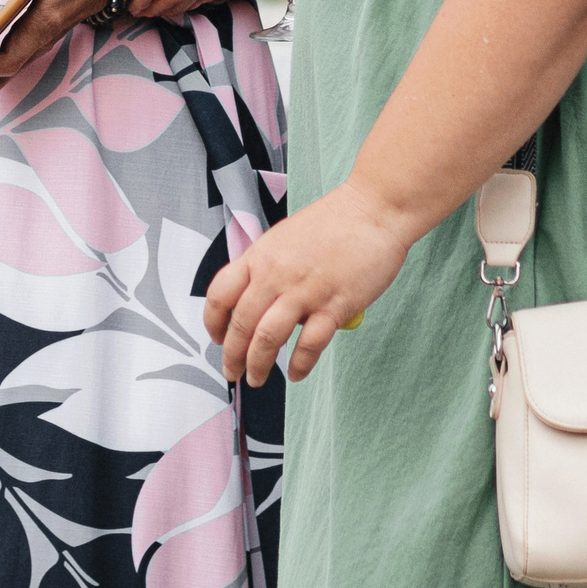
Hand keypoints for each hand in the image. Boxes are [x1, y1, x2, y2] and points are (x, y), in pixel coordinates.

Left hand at [203, 183, 410, 385]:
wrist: (373, 209)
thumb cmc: (334, 222)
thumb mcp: (284, 237)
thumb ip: (268, 267)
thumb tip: (259, 302)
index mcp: (260, 255)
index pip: (220, 294)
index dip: (213, 322)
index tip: (216, 338)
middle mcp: (275, 274)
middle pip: (241, 324)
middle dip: (232, 356)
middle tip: (232, 372)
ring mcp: (304, 291)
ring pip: (268, 338)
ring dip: (258, 365)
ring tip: (257, 379)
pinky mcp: (334, 305)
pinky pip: (309, 345)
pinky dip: (299, 365)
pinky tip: (296, 373)